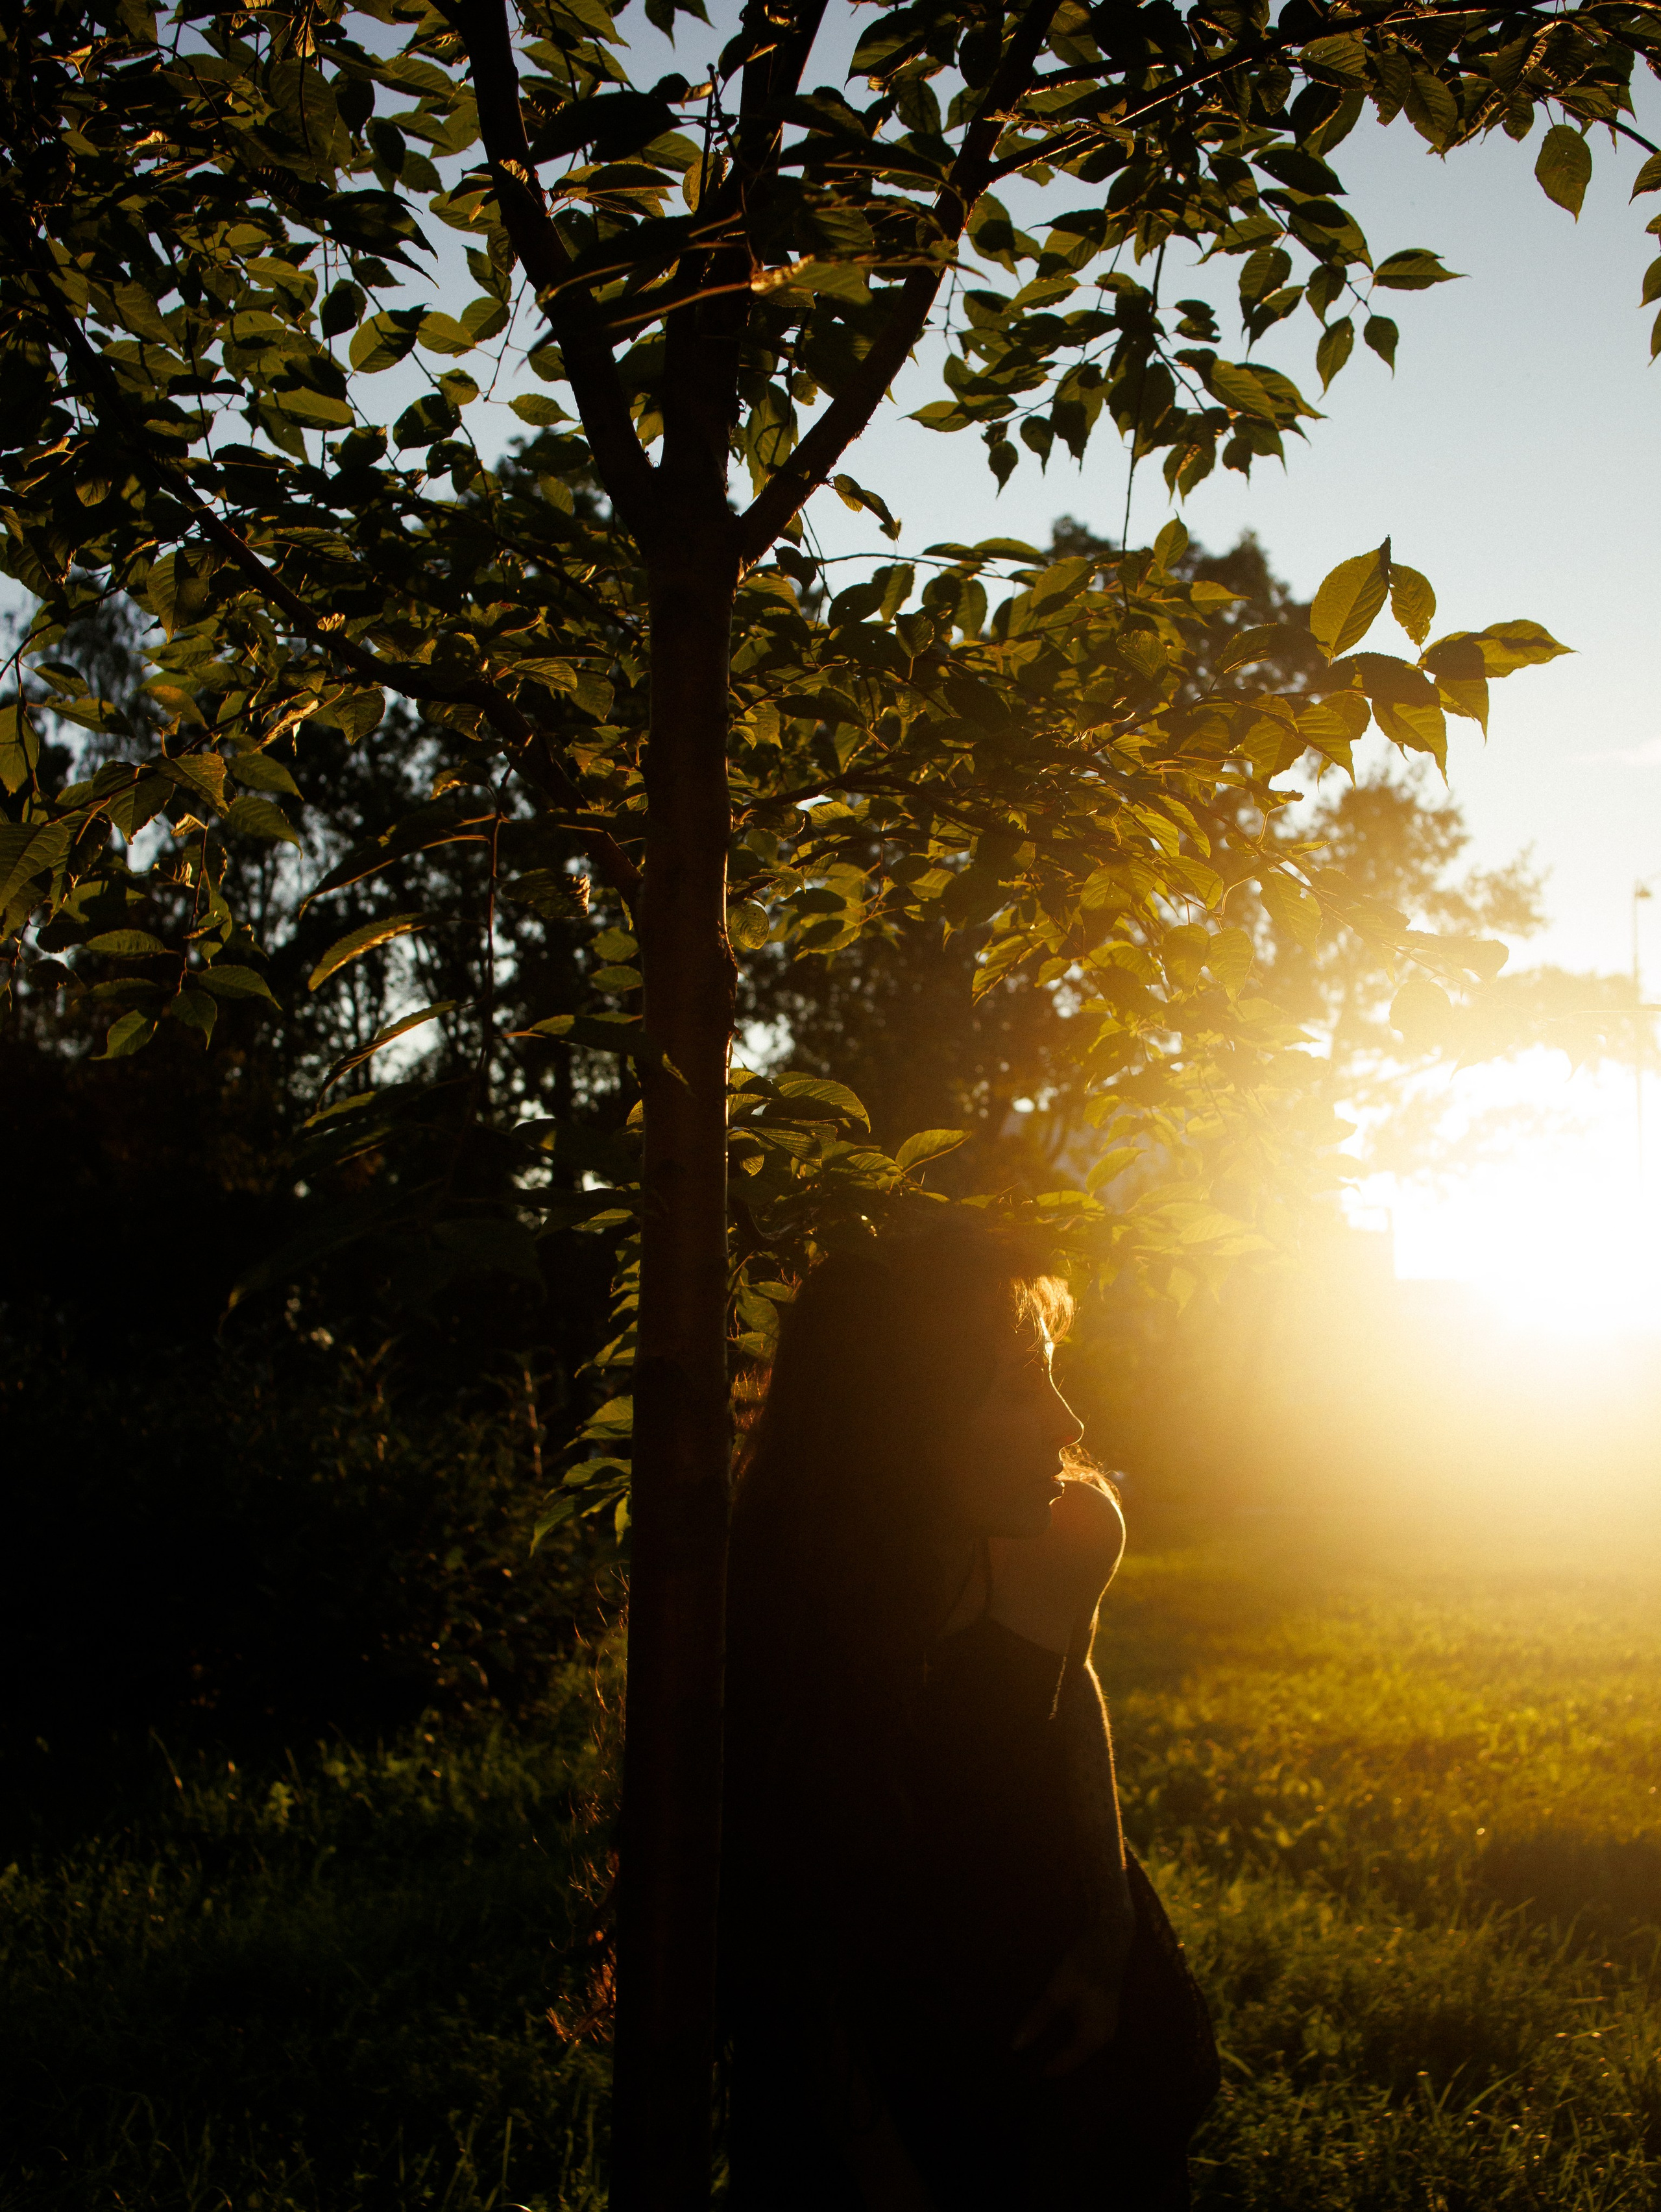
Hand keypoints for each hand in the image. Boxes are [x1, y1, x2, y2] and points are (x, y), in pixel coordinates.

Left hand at [1011, 1910, 1132, 2077]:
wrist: (1108, 1941)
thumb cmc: (1082, 1968)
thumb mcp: (1055, 1994)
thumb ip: (1036, 2021)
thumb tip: (1017, 2047)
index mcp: (1093, 2037)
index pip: (1067, 2062)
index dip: (1050, 2068)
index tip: (1032, 2076)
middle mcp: (1105, 2037)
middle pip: (1078, 2057)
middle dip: (1059, 2062)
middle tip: (1035, 2068)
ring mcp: (1109, 2025)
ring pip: (1085, 2047)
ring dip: (1067, 2050)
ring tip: (1046, 2053)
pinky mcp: (1108, 2012)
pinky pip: (1090, 2035)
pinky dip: (1075, 2038)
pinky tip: (1062, 2034)